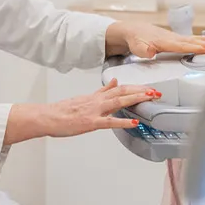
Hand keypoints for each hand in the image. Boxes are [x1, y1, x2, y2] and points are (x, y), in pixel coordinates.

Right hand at [6, 79, 160, 143]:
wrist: (48, 117)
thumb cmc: (63, 111)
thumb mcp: (84, 98)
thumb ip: (102, 91)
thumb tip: (115, 82)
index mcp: (96, 96)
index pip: (119, 88)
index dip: (135, 87)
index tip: (149, 87)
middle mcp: (97, 101)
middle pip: (122, 92)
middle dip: (140, 91)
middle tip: (156, 91)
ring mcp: (94, 111)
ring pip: (118, 102)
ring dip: (135, 99)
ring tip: (150, 98)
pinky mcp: (90, 123)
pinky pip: (109, 122)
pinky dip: (123, 122)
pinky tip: (134, 123)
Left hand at [106, 21, 204, 59]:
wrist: (132, 30)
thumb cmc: (135, 39)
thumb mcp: (136, 46)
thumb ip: (143, 50)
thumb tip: (149, 52)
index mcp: (164, 41)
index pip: (182, 46)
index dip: (194, 47)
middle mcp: (172, 38)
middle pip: (192, 41)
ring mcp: (175, 37)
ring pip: (194, 38)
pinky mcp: (176, 39)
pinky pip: (192, 39)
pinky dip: (202, 39)